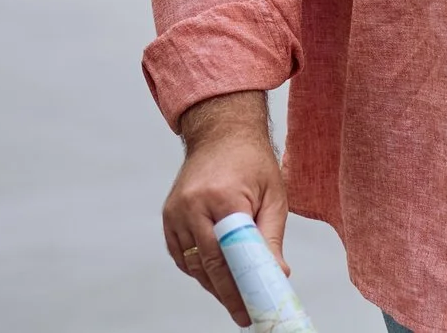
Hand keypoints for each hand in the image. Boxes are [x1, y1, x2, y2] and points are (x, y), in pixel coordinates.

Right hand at [162, 91, 288, 325]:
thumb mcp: (273, 195)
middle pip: (208, 264)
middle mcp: (192, 205)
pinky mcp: (168, 216)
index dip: (240, 286)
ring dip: (212, 284)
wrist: (221, 132)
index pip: (229, 254)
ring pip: (192, 263)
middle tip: (244, 313)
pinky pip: (180, 254)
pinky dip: (197, 269)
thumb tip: (277, 274)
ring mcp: (176, 211)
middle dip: (227, 294)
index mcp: (222, 197)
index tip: (252, 308)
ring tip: (234, 299)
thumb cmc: (252, 162)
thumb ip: (271, 236)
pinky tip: (215, 279)